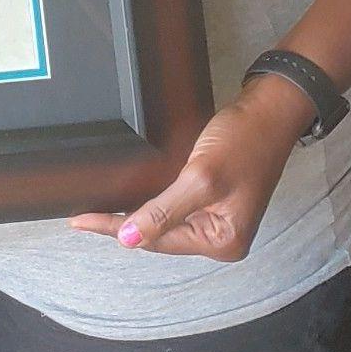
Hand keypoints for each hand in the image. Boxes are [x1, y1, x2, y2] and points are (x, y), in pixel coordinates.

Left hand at [68, 83, 312, 261]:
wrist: (269, 110)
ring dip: (137, 215)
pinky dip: (153, 203)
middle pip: (162, 236)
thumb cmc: (242, 142)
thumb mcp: (201, 178)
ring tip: (99, 209)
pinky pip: (177, 207)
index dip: (117, 229)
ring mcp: (220, 217)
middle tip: (84, 216)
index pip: (157, 241)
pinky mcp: (216, 197)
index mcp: (222, 241)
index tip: (81, 221)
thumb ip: (164, 212)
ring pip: (167, 222)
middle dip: (125, 226)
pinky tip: (132, 197)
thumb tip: (128, 240)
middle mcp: (222, 237)